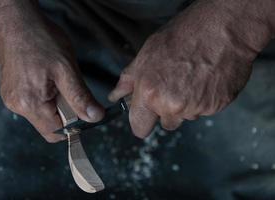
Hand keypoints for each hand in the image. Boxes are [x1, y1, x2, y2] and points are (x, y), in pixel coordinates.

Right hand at [0, 2, 103, 141]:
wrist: (17, 20)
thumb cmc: (41, 40)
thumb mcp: (67, 69)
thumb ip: (80, 97)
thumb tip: (95, 117)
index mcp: (31, 104)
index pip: (56, 132)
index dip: (74, 126)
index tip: (83, 111)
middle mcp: (17, 106)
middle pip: (49, 126)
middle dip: (65, 114)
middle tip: (69, 90)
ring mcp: (12, 98)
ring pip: (42, 115)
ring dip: (55, 104)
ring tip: (57, 80)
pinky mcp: (11, 91)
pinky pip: (33, 104)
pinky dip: (45, 97)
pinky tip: (47, 79)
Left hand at [109, 0, 273, 137]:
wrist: (222, 29)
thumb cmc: (182, 37)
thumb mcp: (146, 54)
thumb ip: (128, 80)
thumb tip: (115, 96)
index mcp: (150, 94)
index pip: (139, 127)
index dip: (141, 122)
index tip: (145, 116)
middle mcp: (171, 105)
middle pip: (166, 124)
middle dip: (167, 111)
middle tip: (173, 86)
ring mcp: (196, 108)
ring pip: (187, 116)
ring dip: (187, 104)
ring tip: (192, 79)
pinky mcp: (216, 107)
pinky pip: (205, 110)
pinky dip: (204, 100)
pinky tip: (205, 80)